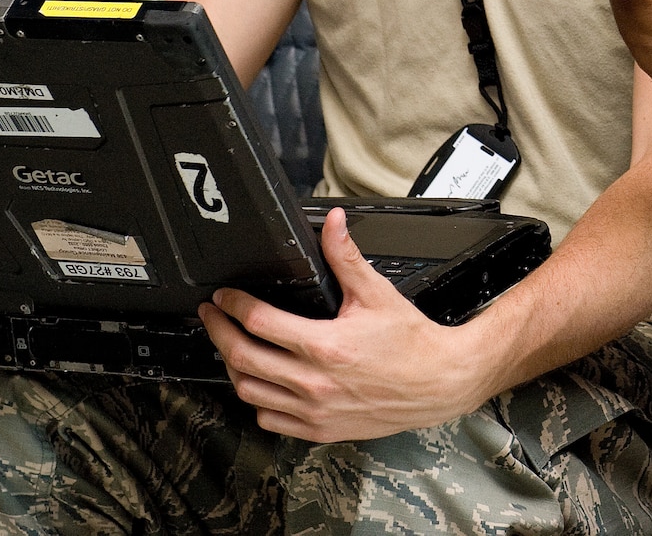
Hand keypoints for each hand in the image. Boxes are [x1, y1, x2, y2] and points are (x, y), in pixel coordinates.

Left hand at [199, 208, 495, 440]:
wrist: (439, 383)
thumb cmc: (412, 343)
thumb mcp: (377, 293)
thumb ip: (346, 257)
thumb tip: (332, 224)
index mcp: (325, 345)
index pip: (259, 322)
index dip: (233, 305)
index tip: (224, 296)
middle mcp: (315, 382)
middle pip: (242, 358)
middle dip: (218, 331)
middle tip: (212, 316)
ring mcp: (315, 410)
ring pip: (250, 392)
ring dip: (233, 367)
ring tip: (231, 346)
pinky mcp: (320, 429)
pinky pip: (270, 419)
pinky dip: (257, 401)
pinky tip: (261, 382)